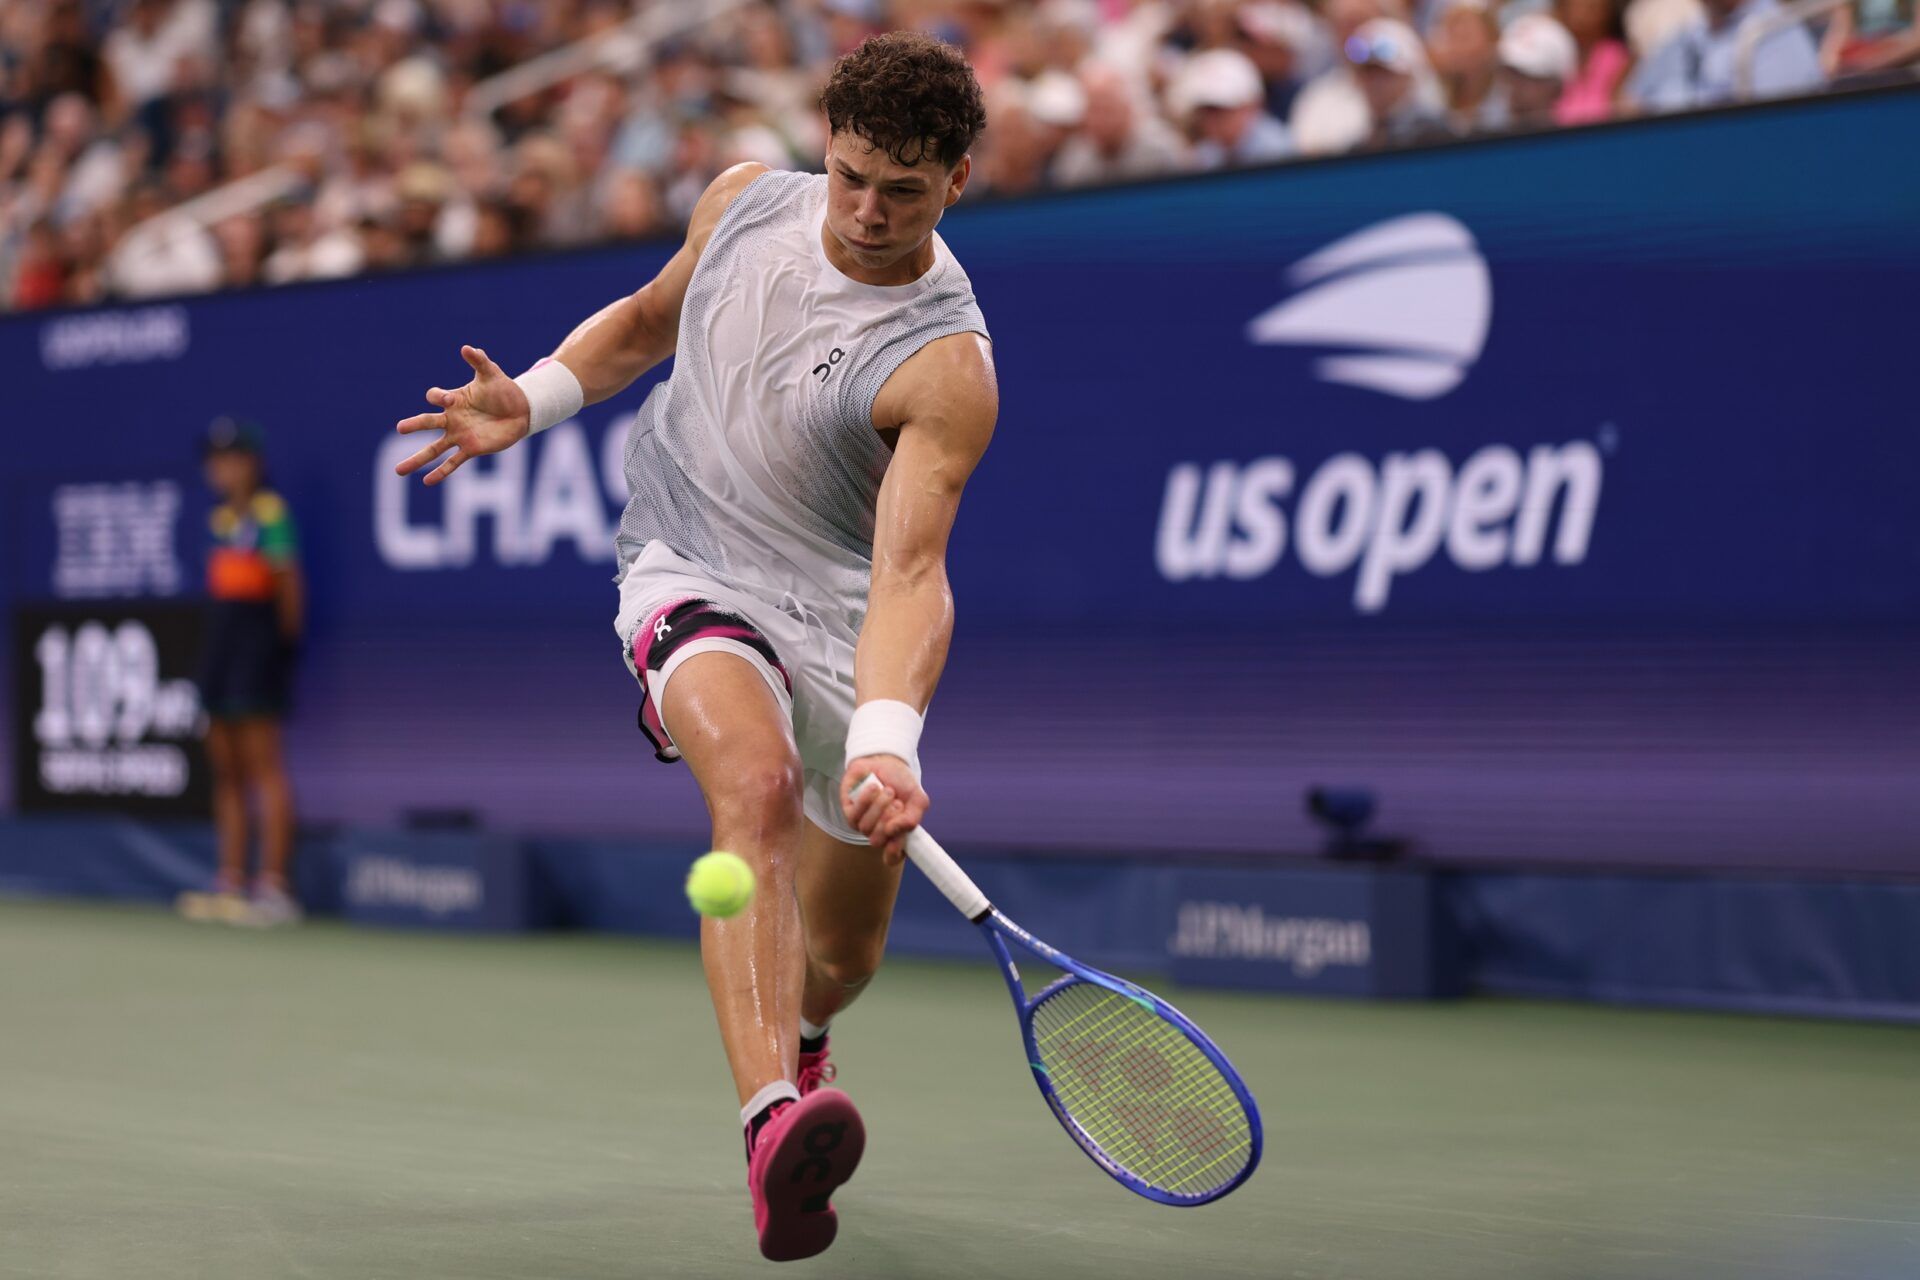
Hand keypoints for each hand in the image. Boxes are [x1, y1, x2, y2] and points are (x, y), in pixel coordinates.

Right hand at [393, 345, 530, 485]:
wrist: (521, 410)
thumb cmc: (503, 389)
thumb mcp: (491, 373)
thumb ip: (479, 361)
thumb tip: (467, 348)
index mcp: (454, 400)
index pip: (436, 397)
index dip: (439, 397)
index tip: (447, 399)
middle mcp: (452, 419)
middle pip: (427, 423)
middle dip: (414, 426)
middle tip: (400, 429)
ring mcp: (460, 435)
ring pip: (433, 449)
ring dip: (417, 459)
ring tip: (398, 470)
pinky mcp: (470, 449)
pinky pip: (453, 463)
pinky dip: (440, 473)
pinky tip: (426, 482)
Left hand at [840, 756, 926, 865]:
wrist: (884, 761)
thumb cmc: (901, 783)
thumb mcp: (917, 799)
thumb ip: (914, 817)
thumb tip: (895, 830)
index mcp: (896, 834)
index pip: (893, 856)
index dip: (894, 852)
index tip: (896, 840)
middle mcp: (879, 832)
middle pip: (878, 840)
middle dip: (889, 819)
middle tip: (897, 802)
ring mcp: (863, 823)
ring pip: (867, 827)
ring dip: (880, 806)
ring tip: (887, 791)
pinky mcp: (849, 812)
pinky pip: (855, 815)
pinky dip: (866, 799)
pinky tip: (873, 787)